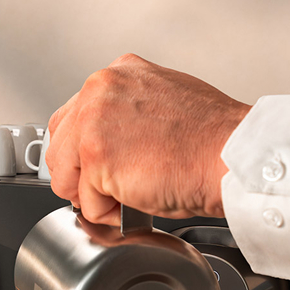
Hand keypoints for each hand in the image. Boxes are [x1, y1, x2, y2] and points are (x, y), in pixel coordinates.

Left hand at [46, 53, 250, 225]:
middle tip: (109, 191)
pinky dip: (109, 214)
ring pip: (65, 176)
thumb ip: (126, 116)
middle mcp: (99, 90)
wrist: (231, 154)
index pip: (71, 119)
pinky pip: (86, 203)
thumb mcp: (161, 105)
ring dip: (93, 196)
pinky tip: (137, 201)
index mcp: (117, 75)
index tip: (99, 169)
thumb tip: (110, 144)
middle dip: (79, 178)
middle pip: (58, 148)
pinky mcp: (96, 158)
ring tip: (129, 195)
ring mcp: (93, 123)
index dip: (81, 154)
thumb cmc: (211, 140)